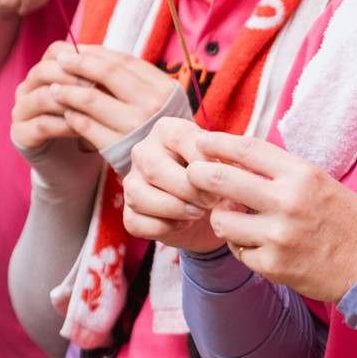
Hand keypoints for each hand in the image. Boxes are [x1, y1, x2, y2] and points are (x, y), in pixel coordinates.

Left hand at [13, 43, 179, 154]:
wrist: (169, 171)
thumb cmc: (157, 129)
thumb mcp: (159, 101)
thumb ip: (133, 79)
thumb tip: (91, 53)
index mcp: (164, 88)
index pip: (124, 61)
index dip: (97, 52)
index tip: (78, 49)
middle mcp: (152, 105)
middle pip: (107, 74)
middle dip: (79, 64)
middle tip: (60, 60)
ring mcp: (134, 127)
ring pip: (91, 98)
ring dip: (68, 90)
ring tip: (55, 87)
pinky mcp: (117, 147)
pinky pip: (86, 125)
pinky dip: (72, 115)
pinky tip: (66, 112)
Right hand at [121, 117, 226, 253]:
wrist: (211, 211)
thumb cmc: (217, 178)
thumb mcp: (227, 164)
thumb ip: (228, 162)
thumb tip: (225, 171)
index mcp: (167, 130)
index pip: (180, 138)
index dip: (203, 160)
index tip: (222, 177)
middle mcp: (143, 151)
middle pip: (154, 168)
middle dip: (187, 189)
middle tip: (211, 201)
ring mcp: (131, 182)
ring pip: (138, 196)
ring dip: (174, 209)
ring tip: (198, 212)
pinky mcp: (128, 212)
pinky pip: (136, 221)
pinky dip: (163, 227)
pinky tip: (183, 224)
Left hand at [185, 131, 356, 302]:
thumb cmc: (348, 219)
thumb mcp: (319, 182)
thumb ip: (280, 173)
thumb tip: (236, 160)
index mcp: (301, 174)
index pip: (246, 148)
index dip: (216, 142)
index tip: (200, 141)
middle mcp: (287, 201)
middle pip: (221, 179)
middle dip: (198, 175)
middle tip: (192, 175)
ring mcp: (279, 236)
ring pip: (222, 221)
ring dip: (222, 219)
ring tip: (235, 220)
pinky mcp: (274, 266)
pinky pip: (238, 253)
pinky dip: (242, 249)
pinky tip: (258, 246)